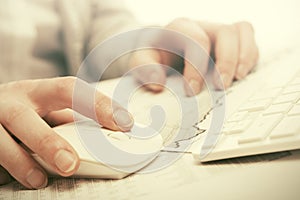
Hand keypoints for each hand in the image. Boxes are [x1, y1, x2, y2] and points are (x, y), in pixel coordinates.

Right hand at [0, 77, 132, 188]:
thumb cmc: (24, 111)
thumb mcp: (46, 109)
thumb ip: (69, 120)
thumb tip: (106, 133)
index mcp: (37, 92)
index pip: (68, 89)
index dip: (96, 104)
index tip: (123, 122)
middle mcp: (11, 102)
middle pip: (24, 118)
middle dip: (48, 142)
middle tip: (71, 164)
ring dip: (21, 162)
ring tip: (39, 180)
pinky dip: (3, 171)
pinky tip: (13, 179)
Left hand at [130, 18, 258, 95]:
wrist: (161, 50)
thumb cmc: (154, 56)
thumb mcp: (141, 60)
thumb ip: (144, 67)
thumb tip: (157, 82)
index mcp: (181, 29)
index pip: (195, 39)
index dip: (196, 65)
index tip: (192, 90)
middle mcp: (203, 28)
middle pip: (225, 32)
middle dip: (226, 62)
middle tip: (220, 86)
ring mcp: (218, 35)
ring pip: (242, 32)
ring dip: (245, 56)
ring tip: (238, 79)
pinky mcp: (230, 44)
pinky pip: (249, 42)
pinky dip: (250, 58)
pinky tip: (241, 76)